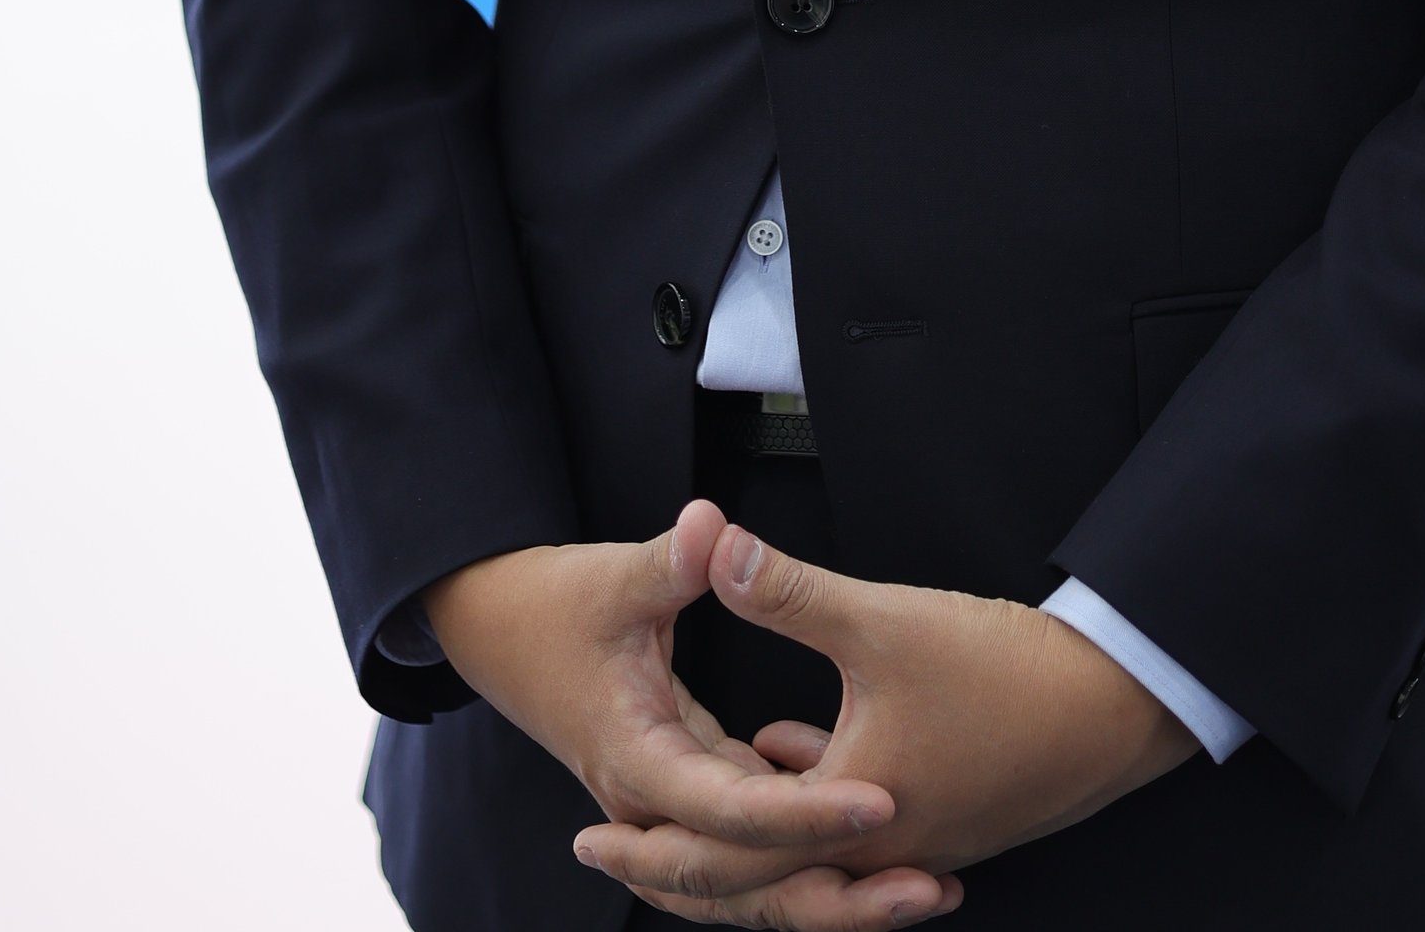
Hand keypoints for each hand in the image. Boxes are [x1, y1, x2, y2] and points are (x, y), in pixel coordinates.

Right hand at [423, 511, 956, 926]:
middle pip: (748, 880)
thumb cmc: (552, 606)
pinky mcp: (687, 790)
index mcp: (637, 761)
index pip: (733, 811)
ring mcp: (668, 806)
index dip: (808, 811)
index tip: (880, 800)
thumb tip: (714, 529)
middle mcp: (653, 803)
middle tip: (927, 888)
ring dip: (830, 888)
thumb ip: (673, 562)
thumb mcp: (616, 578)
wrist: (497, 628)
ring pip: (751, 879)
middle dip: (837, 894)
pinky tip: (871, 839)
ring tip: (922, 891)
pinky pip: (750, 842)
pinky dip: (805, 852)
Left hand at [572, 521, 1194, 918]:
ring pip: (801, 860)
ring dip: (741, 834)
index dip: (650, 843)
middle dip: (678, 862)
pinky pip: (848, 834)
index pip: (724, 857)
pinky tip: (787, 755)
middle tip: (607, 844)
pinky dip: (803, 808)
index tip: (590, 832)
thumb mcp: (881, 621)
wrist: (1114, 707)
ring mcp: (912, 847)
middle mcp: (876, 856)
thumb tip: (711, 542)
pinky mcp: (941, 821)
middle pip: (755, 878)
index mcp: (846, 824)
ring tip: (690, 801)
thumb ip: (787, 591)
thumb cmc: (1003, 673)